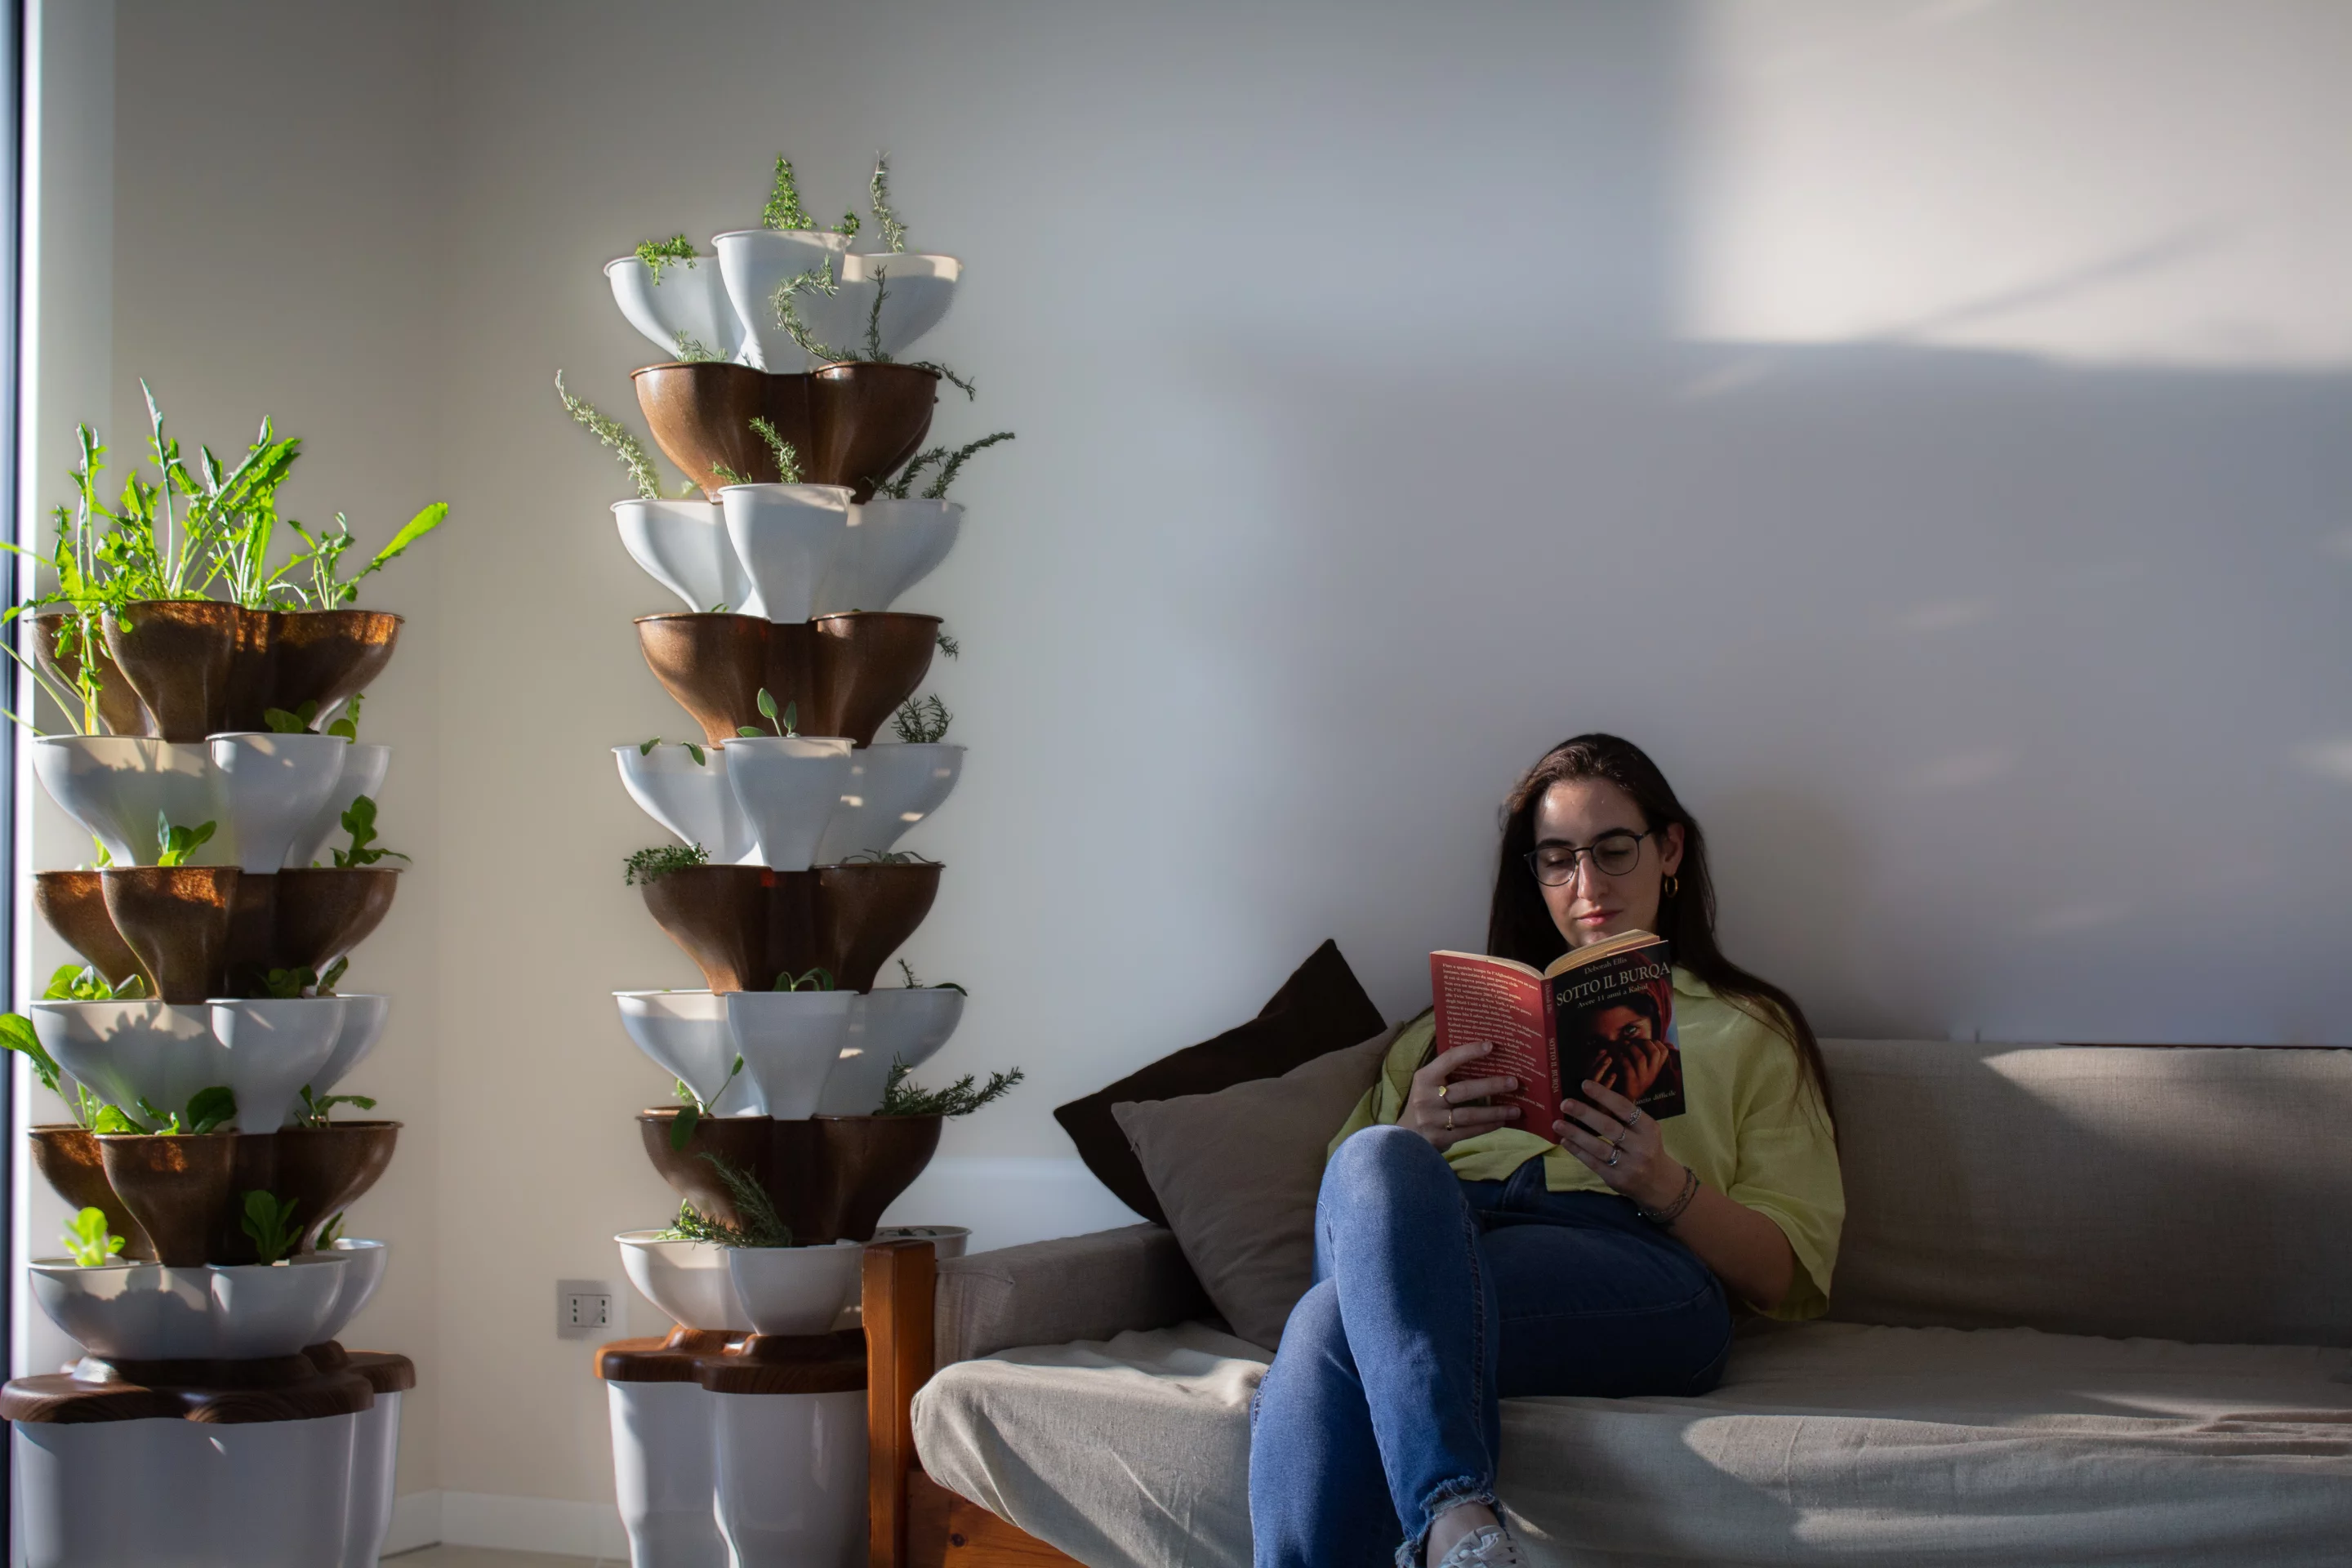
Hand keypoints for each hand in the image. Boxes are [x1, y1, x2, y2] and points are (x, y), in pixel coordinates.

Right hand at [1401, 1040, 1521, 1150]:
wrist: (1407, 1137)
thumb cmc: (1425, 1104)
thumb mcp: (1428, 1085)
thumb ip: (1448, 1075)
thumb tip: (1485, 1063)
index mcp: (1424, 1078)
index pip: (1448, 1060)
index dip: (1469, 1052)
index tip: (1490, 1046)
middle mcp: (1426, 1097)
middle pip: (1464, 1090)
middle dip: (1491, 1085)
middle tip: (1514, 1082)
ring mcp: (1432, 1119)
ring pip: (1469, 1114)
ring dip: (1495, 1112)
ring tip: (1516, 1110)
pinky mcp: (1440, 1138)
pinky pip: (1469, 1131)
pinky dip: (1487, 1126)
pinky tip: (1502, 1122)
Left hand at [1554, 1077, 1682, 1208]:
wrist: (1658, 1182)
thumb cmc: (1646, 1148)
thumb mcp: (1645, 1131)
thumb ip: (1625, 1118)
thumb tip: (1591, 1098)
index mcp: (1648, 1128)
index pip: (1624, 1108)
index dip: (1604, 1095)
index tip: (1584, 1084)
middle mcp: (1640, 1147)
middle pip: (1609, 1127)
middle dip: (1585, 1114)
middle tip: (1565, 1103)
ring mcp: (1628, 1165)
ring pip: (1598, 1147)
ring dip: (1575, 1134)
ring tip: (1557, 1124)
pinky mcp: (1616, 1179)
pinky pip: (1593, 1163)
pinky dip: (1577, 1151)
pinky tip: (1565, 1141)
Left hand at [1612, 1036, 1669, 1100]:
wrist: (1625, 1103)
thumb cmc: (1631, 1081)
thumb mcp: (1643, 1071)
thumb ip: (1646, 1058)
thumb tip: (1644, 1041)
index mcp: (1656, 1069)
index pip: (1664, 1052)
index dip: (1655, 1042)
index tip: (1645, 1041)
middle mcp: (1652, 1074)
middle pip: (1655, 1052)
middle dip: (1643, 1043)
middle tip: (1633, 1042)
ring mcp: (1642, 1079)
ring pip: (1641, 1058)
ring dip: (1631, 1048)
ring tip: (1624, 1045)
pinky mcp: (1631, 1083)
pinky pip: (1628, 1067)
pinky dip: (1622, 1058)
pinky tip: (1618, 1056)